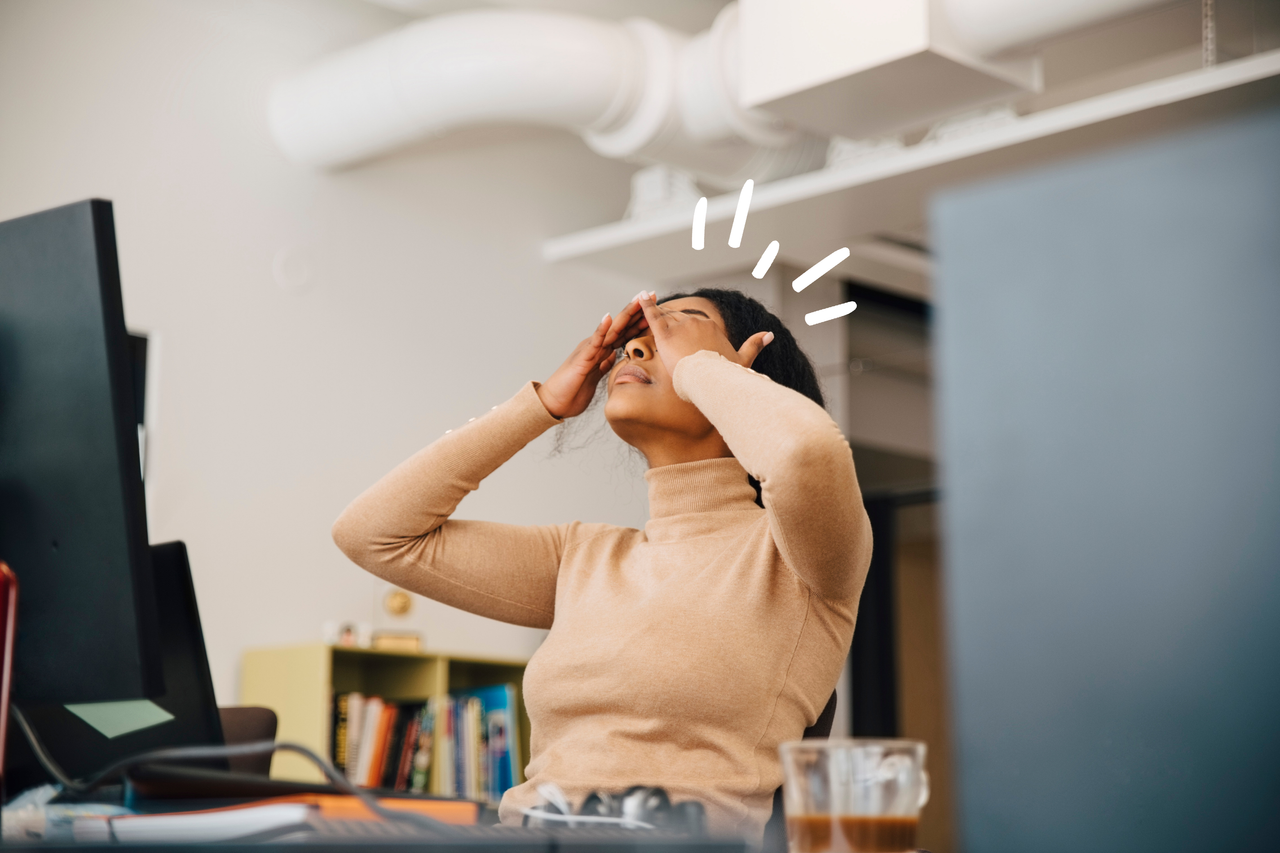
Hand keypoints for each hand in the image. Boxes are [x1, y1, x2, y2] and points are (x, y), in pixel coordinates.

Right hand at [536, 292, 651, 418]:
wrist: (555, 402)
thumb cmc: (573, 391)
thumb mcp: (595, 377)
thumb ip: (604, 365)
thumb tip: (614, 357)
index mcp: (602, 351)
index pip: (625, 332)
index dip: (640, 320)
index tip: (656, 309)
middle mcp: (597, 346)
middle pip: (621, 325)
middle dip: (637, 310)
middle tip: (652, 294)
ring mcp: (589, 350)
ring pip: (611, 329)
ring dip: (625, 314)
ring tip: (637, 300)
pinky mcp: (582, 358)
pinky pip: (594, 342)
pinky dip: (601, 329)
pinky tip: (609, 318)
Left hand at [636, 292, 772, 375]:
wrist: (712, 381)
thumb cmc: (726, 375)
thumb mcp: (742, 360)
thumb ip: (754, 345)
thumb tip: (770, 334)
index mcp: (711, 327)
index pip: (694, 325)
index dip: (686, 333)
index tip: (682, 343)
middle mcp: (696, 322)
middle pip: (679, 322)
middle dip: (671, 330)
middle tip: (661, 339)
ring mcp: (680, 327)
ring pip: (666, 320)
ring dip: (656, 321)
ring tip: (649, 324)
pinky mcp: (665, 335)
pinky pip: (653, 317)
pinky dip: (645, 306)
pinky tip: (639, 297)